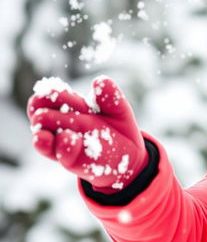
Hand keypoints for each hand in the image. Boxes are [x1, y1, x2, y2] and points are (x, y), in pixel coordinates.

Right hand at [26, 76, 148, 192]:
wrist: (130, 155)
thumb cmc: (118, 128)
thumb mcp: (119, 109)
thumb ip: (111, 96)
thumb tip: (99, 81)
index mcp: (68, 108)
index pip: (46, 97)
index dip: (50, 94)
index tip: (62, 93)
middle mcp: (61, 126)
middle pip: (40, 116)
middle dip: (47, 112)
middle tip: (66, 111)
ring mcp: (64, 144)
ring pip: (42, 138)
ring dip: (43, 133)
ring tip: (49, 130)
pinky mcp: (73, 161)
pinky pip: (62, 156)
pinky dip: (64, 148)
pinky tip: (70, 139)